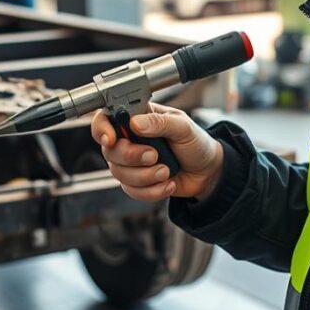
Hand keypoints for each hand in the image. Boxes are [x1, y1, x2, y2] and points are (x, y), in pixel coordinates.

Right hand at [91, 102, 223, 201]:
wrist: (208, 172)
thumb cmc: (196, 144)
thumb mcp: (183, 127)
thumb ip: (160, 122)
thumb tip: (135, 123)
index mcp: (137, 118)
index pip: (106, 119)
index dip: (101, 129)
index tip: (111, 140)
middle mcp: (130, 139)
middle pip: (109, 150)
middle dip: (132, 157)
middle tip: (154, 156)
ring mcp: (131, 162)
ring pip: (119, 173)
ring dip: (145, 176)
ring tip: (166, 171)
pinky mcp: (137, 182)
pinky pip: (131, 190)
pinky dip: (151, 191)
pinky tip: (167, 184)